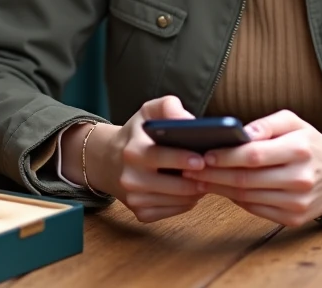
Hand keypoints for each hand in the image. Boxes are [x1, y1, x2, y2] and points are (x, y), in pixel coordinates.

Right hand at [74, 96, 206, 222]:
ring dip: (196, 192)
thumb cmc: (137, 134)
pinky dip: (187, 202)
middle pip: (173, 185)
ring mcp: (134, 199)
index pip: (160, 157)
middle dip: (197, 180)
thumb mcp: (148, 111)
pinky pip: (173, 211)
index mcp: (132, 151)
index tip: (202, 160)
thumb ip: (168, 106)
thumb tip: (189, 120)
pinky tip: (191, 190)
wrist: (108, 160)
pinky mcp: (140, 214)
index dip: (182, 159)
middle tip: (213, 172)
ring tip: (206, 178)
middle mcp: (130, 178)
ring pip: (177, 201)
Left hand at [190, 110, 321, 226]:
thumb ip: (266, 124)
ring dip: (219, 188)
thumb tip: (240, 131)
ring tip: (198, 178)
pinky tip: (220, 189)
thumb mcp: (293, 122)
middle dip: (213, 174)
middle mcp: (300, 178)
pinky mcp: (294, 219)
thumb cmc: (309, 143)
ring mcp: (298, 202)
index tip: (203, 154)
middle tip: (189, 168)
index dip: (225, 156)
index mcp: (300, 149)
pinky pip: (256, 210)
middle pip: (246, 179)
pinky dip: (235, 200)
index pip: (254, 155)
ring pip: (247, 197)